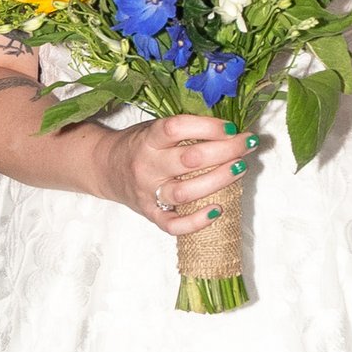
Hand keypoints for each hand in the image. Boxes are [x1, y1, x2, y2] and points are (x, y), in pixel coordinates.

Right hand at [104, 110, 254, 240]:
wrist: (104, 168)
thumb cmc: (138, 145)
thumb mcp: (153, 128)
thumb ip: (183, 130)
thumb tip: (227, 129)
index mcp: (148, 139)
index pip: (177, 128)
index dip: (208, 127)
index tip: (232, 127)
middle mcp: (147, 166)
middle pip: (190, 159)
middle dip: (226, 151)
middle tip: (247, 145)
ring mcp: (148, 193)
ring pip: (186, 191)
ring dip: (219, 180)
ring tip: (241, 168)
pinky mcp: (150, 214)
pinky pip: (173, 224)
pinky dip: (197, 221)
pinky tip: (219, 211)